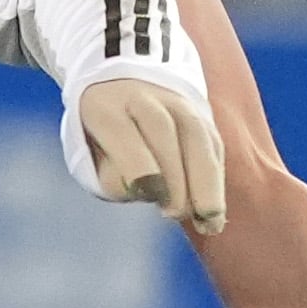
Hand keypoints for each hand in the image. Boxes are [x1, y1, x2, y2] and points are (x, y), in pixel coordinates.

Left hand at [79, 75, 226, 235]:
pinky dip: (215, 178)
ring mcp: (174, 100)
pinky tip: (214, 212)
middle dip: (174, 175)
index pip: (121, 133)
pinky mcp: (200, 114)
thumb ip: (114, 176)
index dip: (138, 165)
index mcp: (104, 106)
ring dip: (205, 180)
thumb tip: (152, 193)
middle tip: (177, 214)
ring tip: (208, 219)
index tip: (151, 195)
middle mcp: (140, 96)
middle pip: (162, 130)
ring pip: (195, 134)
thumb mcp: (91, 156)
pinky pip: (212, 143)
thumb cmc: (101, 139)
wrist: (121, 88)